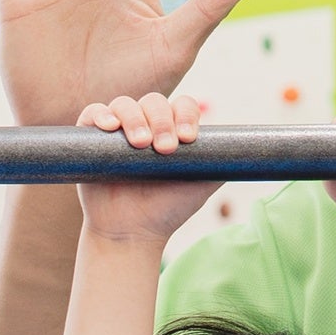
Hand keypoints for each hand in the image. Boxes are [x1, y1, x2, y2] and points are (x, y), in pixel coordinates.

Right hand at [71, 93, 216, 245]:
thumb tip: (246, 148)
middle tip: (164, 148)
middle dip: (161, 120)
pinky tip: (109, 126)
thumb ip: (221, 163)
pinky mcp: (90, 138)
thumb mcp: (203, 185)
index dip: (185, 114)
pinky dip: (100, 114)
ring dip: (134, 118)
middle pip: (153, 101)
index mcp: (171, 130)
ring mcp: (117, 131)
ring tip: (140, 144)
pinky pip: (92, 113)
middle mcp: (145, 125)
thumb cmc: (167, 209)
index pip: (181, 105)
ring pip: (124, 104)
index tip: (188, 139)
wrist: (132, 233)